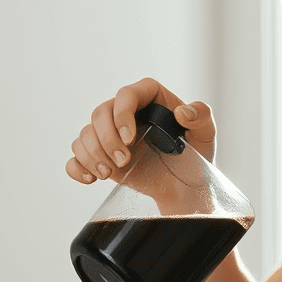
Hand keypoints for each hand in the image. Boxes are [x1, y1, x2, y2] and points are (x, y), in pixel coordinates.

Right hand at [65, 77, 216, 184]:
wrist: (184, 187)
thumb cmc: (196, 156)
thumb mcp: (206, 135)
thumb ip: (202, 116)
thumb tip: (183, 112)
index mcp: (150, 99)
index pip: (127, 94)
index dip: (122, 113)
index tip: (130, 138)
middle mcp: (126, 113)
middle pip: (100, 113)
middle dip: (107, 139)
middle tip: (124, 162)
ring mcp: (110, 135)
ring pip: (85, 134)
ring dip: (92, 155)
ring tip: (110, 174)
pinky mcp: (101, 157)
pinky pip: (76, 156)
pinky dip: (77, 167)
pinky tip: (90, 179)